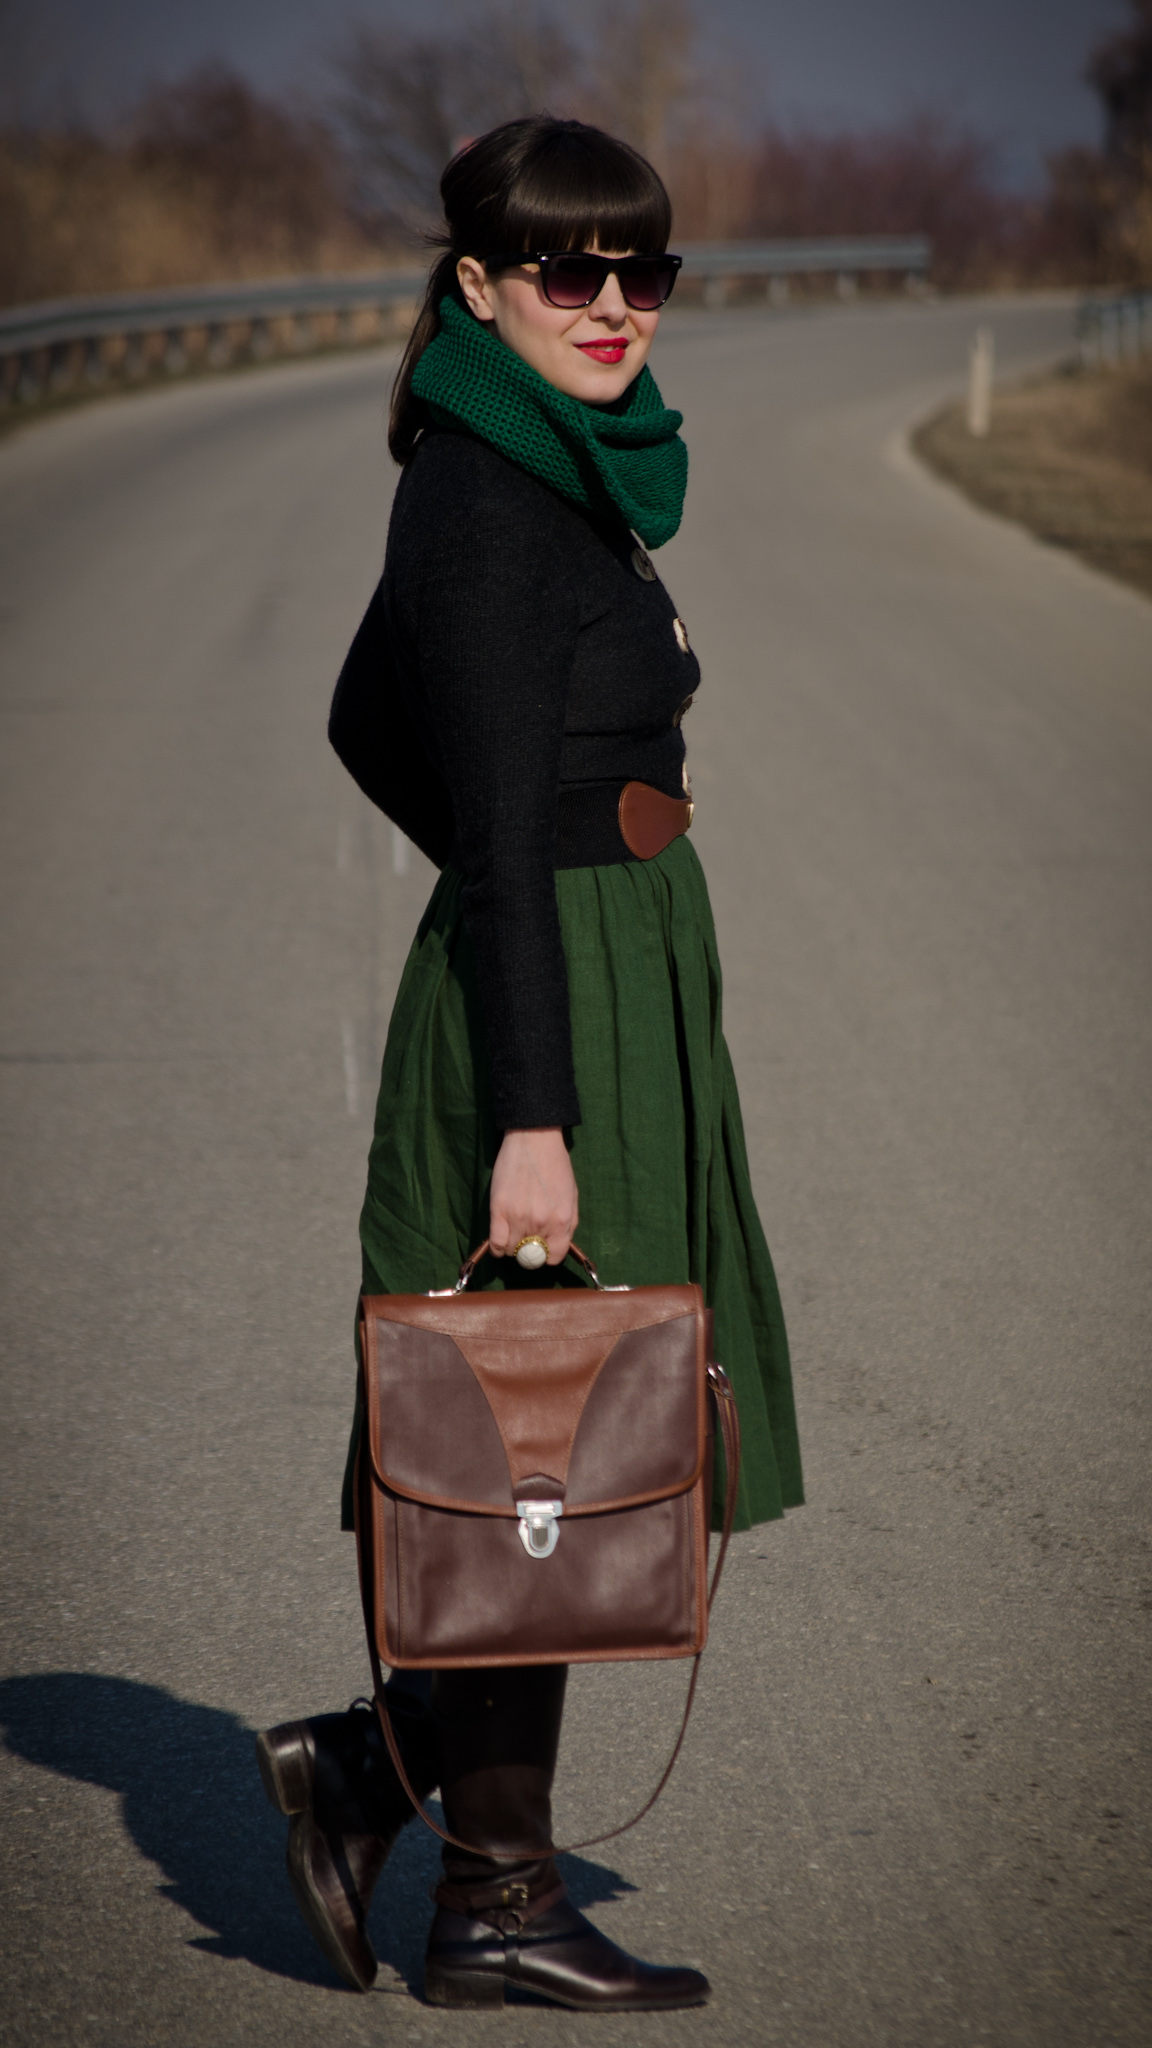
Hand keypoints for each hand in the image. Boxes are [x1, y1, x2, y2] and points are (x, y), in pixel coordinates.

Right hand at [489, 1128, 577, 1267]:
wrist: (534, 1140)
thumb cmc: (556, 1165)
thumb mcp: (572, 1195)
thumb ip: (567, 1223)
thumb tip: (558, 1244)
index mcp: (562, 1220)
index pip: (554, 1257)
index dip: (547, 1256)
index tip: (541, 1249)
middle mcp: (541, 1223)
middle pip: (530, 1255)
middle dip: (528, 1251)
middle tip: (525, 1240)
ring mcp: (518, 1217)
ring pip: (511, 1250)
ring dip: (511, 1246)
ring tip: (512, 1233)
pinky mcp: (498, 1209)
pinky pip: (495, 1243)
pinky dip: (496, 1247)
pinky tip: (499, 1241)